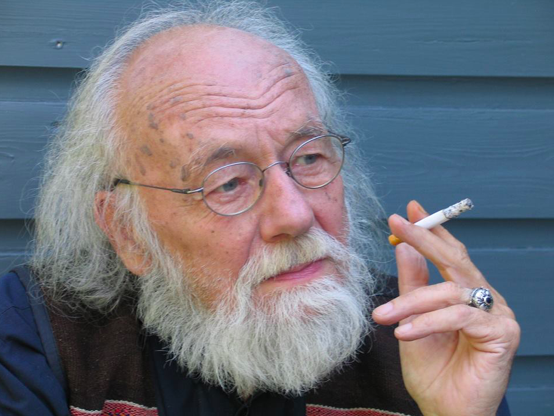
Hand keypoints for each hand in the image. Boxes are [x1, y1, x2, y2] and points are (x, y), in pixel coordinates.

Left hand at [372, 200, 519, 415]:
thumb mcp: (412, 319)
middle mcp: (485, 298)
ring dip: (412, 301)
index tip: (411, 208)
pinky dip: (429, 321)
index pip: (451, 253)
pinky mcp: (503, 334)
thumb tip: (403, 248)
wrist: (446, 410)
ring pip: (451, 291)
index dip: (433, 229)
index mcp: (465, 293)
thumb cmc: (432, 369)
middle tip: (399, 224)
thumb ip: (412, 284)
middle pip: (456, 259)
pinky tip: (406, 332)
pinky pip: (460, 316)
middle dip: (426, 238)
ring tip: (384, 316)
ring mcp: (498, 315)